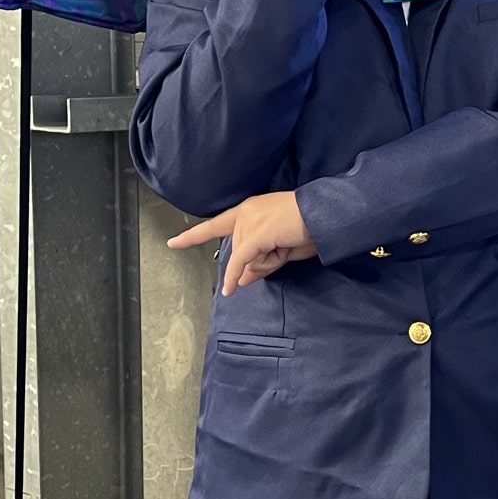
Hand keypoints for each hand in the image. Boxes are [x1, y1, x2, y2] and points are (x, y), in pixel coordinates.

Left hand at [167, 191, 317, 293]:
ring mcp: (249, 221)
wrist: (325, 214)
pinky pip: (241, 261)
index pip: (215, 224)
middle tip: (284, 249)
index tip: (172, 243)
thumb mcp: (280, 250)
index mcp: (249, 210)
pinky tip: (230, 288)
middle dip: (258, 261)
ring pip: (243, 260)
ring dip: (266, 262)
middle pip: (237, 252)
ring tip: (287, 246)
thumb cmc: (309, 228)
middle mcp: (245, 212)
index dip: (193, 236)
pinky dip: (234, 275)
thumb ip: (258, 264)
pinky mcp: (256, 234)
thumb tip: (238, 281)